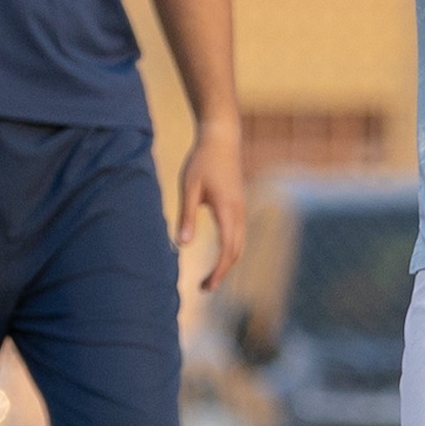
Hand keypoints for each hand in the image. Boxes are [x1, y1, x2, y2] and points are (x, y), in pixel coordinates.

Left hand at [175, 118, 246, 292]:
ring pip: (240, 244)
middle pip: (236, 252)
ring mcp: (241, 208)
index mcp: (228, 210)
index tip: (206, 286)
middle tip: (203, 288)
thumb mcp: (189, 186)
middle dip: (222, 273)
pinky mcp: (239, 204)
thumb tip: (182, 245)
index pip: (227, 250)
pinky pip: (239, 234)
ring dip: (227, 263)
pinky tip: (218, 255)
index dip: (218, 271)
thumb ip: (186, 216)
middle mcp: (239, 212)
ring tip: (209, 277)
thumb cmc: (202, 160)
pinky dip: (230, 250)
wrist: (222, 137)